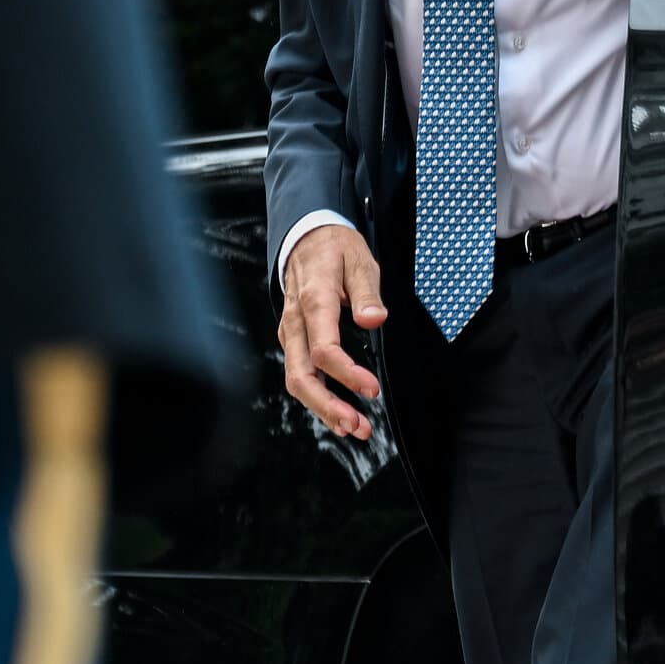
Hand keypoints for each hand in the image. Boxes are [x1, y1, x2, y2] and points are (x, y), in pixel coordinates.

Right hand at [278, 224, 387, 438]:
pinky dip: (317, 397)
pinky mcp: (293, 338)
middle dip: (328, 405)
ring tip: (354, 427)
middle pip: (301, 374)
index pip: (323, 348)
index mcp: (314, 299)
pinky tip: (338, 413)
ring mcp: (291, 331)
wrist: (306, 236)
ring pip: (296, 379)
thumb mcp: (359, 258)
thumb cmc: (334, 248)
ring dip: (323, 408)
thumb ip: (366, 291)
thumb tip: (374, 319)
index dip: (347, 374)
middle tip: (358, 425)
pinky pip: (299, 373)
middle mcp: (296, 320)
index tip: (373, 389)